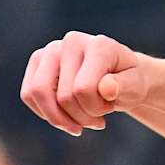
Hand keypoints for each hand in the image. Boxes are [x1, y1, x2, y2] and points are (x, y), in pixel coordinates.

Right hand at [20, 31, 149, 136]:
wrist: (120, 74)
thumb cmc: (129, 82)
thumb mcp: (136, 87)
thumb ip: (126, 87)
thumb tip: (107, 87)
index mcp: (99, 45)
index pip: (84, 90)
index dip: (96, 109)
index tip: (110, 106)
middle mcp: (72, 41)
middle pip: (62, 96)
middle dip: (81, 117)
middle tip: (98, 117)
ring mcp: (51, 49)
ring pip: (38, 94)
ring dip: (59, 119)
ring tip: (80, 123)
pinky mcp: (37, 60)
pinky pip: (28, 94)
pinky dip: (45, 113)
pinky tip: (66, 117)